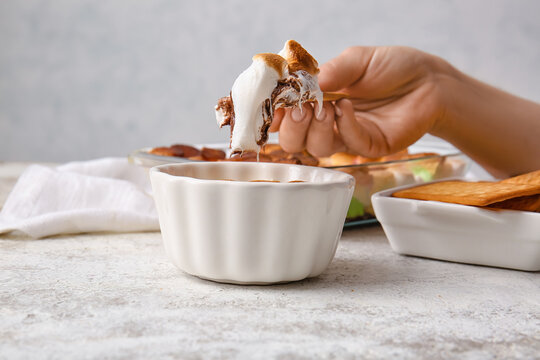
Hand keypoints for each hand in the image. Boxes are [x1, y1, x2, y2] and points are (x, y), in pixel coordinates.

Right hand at [269, 46, 449, 157]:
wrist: (430, 81)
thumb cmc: (393, 67)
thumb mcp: (356, 60)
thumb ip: (328, 71)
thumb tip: (300, 84)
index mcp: (319, 100)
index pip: (287, 115)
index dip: (276, 114)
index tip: (273, 107)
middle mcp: (328, 122)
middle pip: (294, 141)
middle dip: (292, 127)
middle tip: (300, 108)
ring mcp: (347, 137)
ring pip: (316, 149)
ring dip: (316, 128)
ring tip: (327, 106)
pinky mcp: (369, 146)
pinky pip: (348, 144)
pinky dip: (345, 125)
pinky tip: (348, 107)